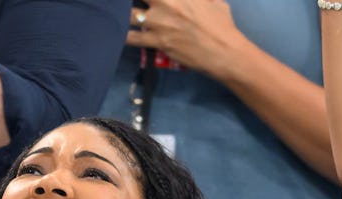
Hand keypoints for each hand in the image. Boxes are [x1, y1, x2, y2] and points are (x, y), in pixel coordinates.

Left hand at [127, 0, 243, 76]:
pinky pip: (133, 38)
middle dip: (127, 0)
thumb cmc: (221, 24)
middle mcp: (165, 2)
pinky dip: (124, 35)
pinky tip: (118, 34)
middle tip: (122, 4)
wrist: (223, 51)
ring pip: (130, 14)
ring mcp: (159, 22)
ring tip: (118, 15)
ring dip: (124, 14)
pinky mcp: (157, 41)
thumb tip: (194, 0)